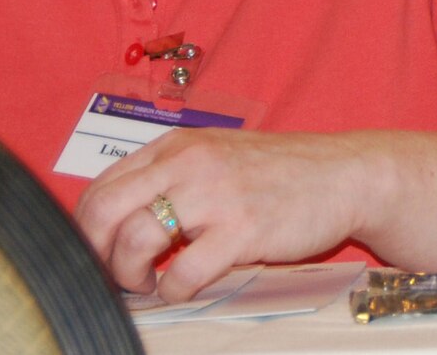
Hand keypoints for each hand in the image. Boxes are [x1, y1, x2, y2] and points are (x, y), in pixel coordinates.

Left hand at [74, 128, 375, 301]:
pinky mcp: (243, 229)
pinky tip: (186, 288)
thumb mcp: (218, 156)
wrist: (347, 174)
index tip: (101, 253)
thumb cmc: (283, 171)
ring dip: (131, 276)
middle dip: (97, 254)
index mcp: (179, 145)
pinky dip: (174, 291)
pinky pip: (182, 273)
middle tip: (117, 273)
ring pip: (135, 241)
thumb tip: (118, 219)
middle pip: (104, 211)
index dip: (89, 230)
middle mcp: (190, 163)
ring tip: (151, 283)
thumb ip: (172, 176)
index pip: (101, 186)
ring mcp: (216, 195)